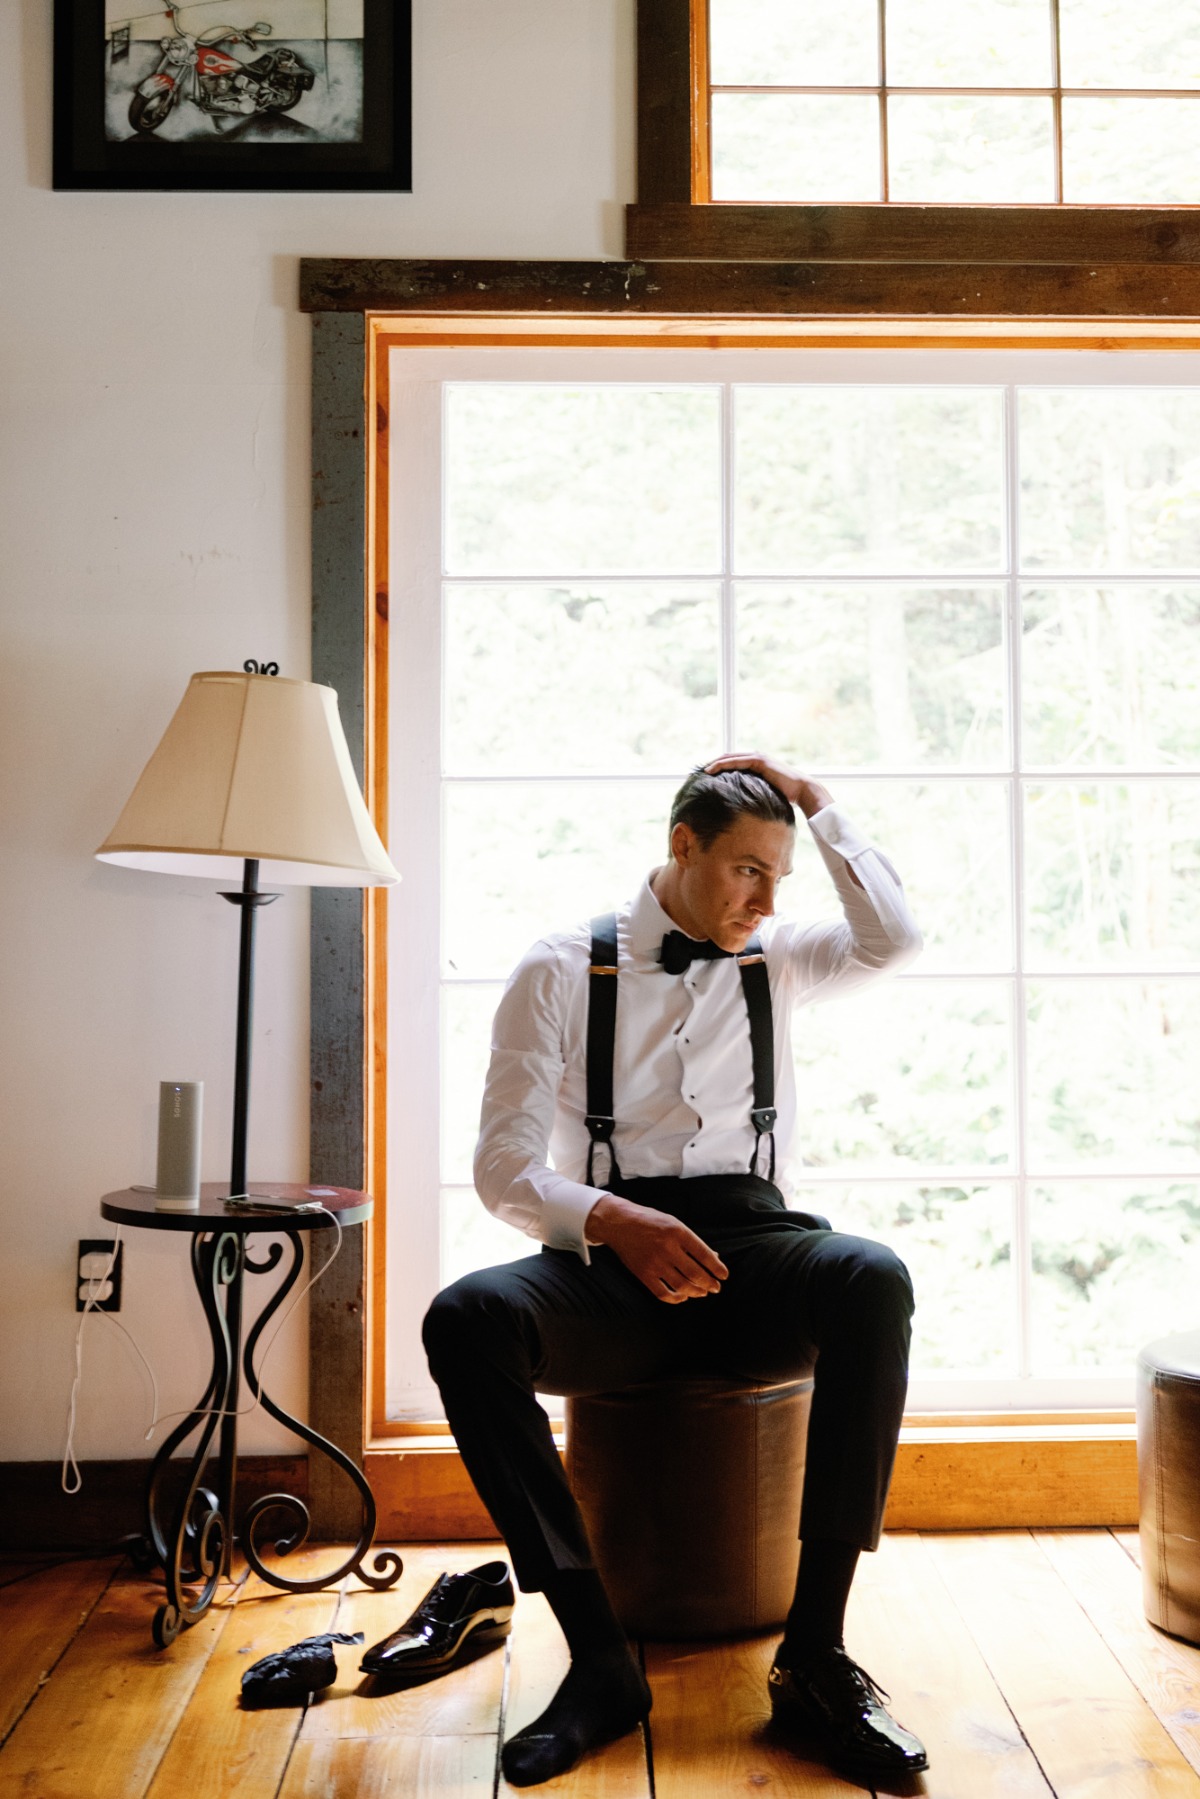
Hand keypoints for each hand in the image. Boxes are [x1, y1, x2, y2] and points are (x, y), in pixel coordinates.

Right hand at [585, 1195, 728, 1303]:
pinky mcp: (643, 1274)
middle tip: (716, 1288)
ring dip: (696, 1292)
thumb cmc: (650, 1221)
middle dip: (710, 1283)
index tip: (724, 1276)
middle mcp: (667, 1247)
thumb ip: (692, 1241)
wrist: (619, 1223)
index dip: (717, 1268)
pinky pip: (663, 1293)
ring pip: (682, 1286)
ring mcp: (654, 1262)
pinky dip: (676, 1299)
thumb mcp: (674, 1223)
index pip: (704, 1254)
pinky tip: (683, 1296)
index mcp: (677, 1232)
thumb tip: (714, 1258)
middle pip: (695, 1273)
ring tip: (703, 1292)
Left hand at [704, 751, 832, 820]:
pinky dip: (723, 764)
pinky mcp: (760, 761)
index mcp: (756, 766)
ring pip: (730, 757)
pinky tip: (711, 770)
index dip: (718, 768)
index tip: (705, 777)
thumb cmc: (785, 797)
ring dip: (714, 763)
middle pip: (729, 758)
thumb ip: (752, 796)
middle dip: (713, 764)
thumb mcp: (763, 796)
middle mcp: (756, 759)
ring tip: (701, 770)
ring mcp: (758, 758)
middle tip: (698, 772)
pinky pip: (737, 760)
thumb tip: (741, 810)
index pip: (733, 764)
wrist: (801, 791)